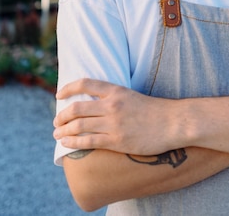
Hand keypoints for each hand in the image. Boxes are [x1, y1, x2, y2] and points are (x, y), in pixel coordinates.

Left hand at [53, 80, 179, 155]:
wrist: (172, 122)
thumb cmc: (154, 110)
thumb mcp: (132, 96)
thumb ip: (114, 98)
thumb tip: (95, 104)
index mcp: (116, 90)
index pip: (86, 84)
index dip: (69, 88)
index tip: (58, 94)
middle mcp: (112, 105)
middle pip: (77, 107)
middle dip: (62, 115)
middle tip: (56, 121)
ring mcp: (114, 123)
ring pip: (79, 125)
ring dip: (63, 130)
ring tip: (57, 133)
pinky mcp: (117, 141)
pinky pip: (89, 142)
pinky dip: (73, 143)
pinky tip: (66, 144)